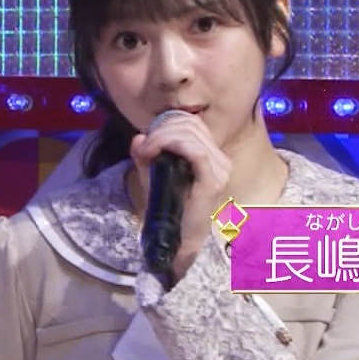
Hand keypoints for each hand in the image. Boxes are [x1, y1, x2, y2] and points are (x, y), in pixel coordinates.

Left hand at [130, 113, 231, 280]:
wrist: (177, 237)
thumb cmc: (168, 204)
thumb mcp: (152, 172)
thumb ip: (145, 153)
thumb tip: (138, 136)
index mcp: (210, 153)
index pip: (192, 122)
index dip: (167, 122)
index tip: (147, 137)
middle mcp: (220, 159)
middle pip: (190, 124)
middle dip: (161, 129)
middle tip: (144, 146)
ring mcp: (220, 169)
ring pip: (190, 134)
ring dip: (162, 136)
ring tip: (146, 151)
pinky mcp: (213, 180)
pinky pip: (196, 151)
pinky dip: (170, 144)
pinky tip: (154, 153)